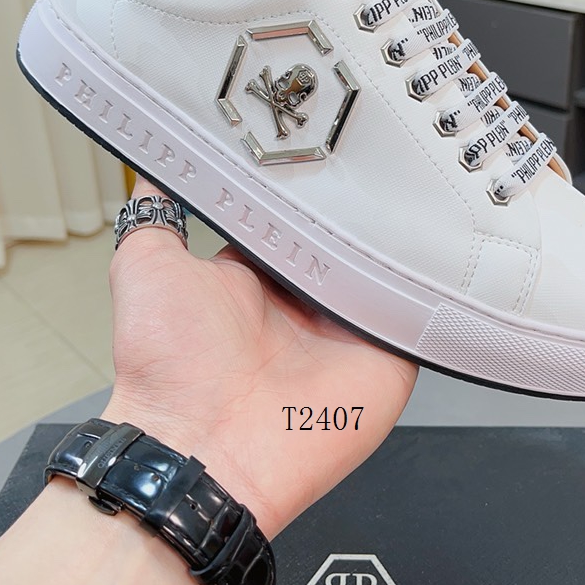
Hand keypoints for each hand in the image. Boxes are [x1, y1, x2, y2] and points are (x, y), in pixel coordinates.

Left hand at [106, 177, 417, 537]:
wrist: (202, 450)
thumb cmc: (167, 366)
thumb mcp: (145, 266)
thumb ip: (156, 217)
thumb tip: (155, 170)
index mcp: (261, 274)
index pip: (298, 214)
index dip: (309, 180)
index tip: (325, 134)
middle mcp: (310, 299)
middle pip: (351, 236)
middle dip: (364, 199)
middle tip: (380, 148)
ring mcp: (353, 328)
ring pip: (392, 268)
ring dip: (403, 236)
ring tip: (421, 181)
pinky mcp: (391, 359)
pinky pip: (424, 313)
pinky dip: (433, 285)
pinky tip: (438, 244)